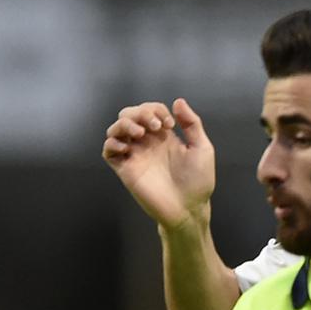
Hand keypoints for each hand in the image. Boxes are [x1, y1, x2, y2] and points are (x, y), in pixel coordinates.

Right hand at [102, 99, 216, 228]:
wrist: (188, 208)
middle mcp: (147, 143)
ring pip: (115, 129)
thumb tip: (178, 101)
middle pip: (129, 115)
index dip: (156, 109)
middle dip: (139, 113)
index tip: (169, 124)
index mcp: (164, 136)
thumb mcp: (201, 148)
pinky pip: (108, 151)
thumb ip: (191, 124)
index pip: (150, 110)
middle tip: (154, 126)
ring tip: (140, 133)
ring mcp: (135, 155)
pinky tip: (127, 147)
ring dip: (124, 124)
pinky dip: (112, 143)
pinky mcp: (125, 170)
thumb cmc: (198, 181)